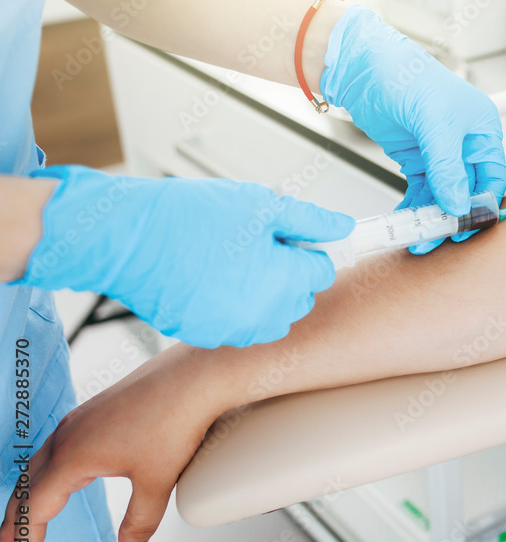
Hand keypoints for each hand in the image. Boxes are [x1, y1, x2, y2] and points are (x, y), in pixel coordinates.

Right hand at [0, 346, 220, 541]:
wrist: (195, 376)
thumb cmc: (175, 418)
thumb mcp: (156, 481)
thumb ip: (140, 521)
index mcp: (73, 456)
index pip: (36, 508)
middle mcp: (69, 434)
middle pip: (28, 483)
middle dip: (17, 518)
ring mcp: (82, 417)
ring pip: (42, 459)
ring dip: (30, 489)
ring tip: (28, 512)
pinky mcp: (98, 407)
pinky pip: (60, 442)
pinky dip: (50, 466)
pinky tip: (64, 470)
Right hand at [18, 166, 354, 347]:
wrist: (126, 238)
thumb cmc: (190, 217)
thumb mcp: (261, 206)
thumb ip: (310, 221)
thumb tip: (344, 227)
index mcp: (285, 282)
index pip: (322, 270)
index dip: (304, 248)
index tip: (286, 236)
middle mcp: (265, 316)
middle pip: (300, 297)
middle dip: (287, 272)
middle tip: (254, 243)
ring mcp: (234, 331)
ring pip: (270, 315)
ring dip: (263, 292)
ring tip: (231, 260)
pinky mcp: (205, 335)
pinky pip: (237, 323)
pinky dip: (232, 305)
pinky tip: (209, 278)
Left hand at [320, 5, 505, 251]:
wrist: (362, 67)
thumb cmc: (405, 75)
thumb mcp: (434, 122)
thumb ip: (448, 166)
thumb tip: (458, 204)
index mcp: (482, 130)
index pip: (492, 178)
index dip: (481, 205)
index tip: (465, 227)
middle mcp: (464, 144)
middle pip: (467, 192)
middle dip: (452, 217)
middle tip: (437, 237)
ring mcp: (439, 154)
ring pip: (443, 197)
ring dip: (431, 218)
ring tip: (417, 237)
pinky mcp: (416, 160)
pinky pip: (421, 192)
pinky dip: (414, 208)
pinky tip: (406, 222)